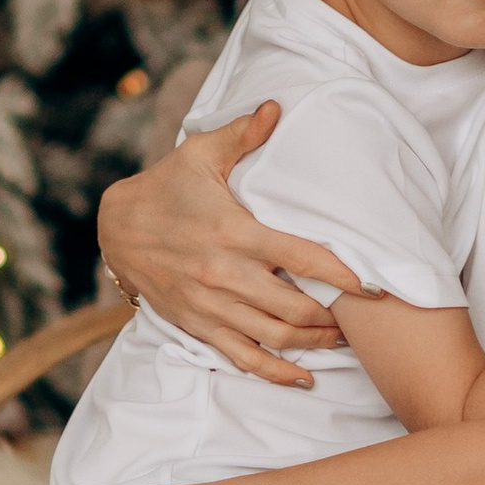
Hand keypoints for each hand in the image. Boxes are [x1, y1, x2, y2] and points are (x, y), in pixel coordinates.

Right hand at [95, 106, 370, 389]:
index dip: (339, 274)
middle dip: (334, 316)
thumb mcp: (200, 154)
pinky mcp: (198, 324)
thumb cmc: (165, 188)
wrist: (115, 228)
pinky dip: (276, 372)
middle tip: (363, 317)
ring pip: (274, 336)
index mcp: (233, 232)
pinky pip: (242, 357)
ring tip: (342, 341)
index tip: (370, 285)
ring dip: (314, 343)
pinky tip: (303, 377)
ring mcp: (210, 305)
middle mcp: (224, 274)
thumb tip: (276, 107)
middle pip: (293, 307)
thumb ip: (243, 134)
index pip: (299, 257)